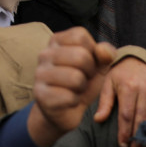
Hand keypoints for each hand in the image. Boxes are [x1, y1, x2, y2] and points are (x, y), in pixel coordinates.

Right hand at [27, 27, 116, 146]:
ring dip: (82, 88)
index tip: (87, 64)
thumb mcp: (97, 67)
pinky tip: (68, 100)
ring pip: (76, 77)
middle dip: (89, 72)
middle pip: (80, 55)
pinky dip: (75, 101)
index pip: (80, 35)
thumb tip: (104, 50)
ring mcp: (40, 74)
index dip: (91, 52)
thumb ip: (104, 55)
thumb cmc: (82, 83)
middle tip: (83, 79)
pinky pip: (70, 97)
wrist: (65, 110)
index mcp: (56, 41)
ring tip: (75, 89)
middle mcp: (44, 54)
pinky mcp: (40, 94)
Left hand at [95, 57, 145, 146]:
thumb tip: (98, 120)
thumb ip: (104, 102)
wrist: (137, 58)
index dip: (125, 132)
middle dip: (138, 138)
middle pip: (142, 119)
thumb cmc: (119, 73)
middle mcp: (145, 88)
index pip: (126, 115)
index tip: (123, 145)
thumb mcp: (108, 83)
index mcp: (128, 86)